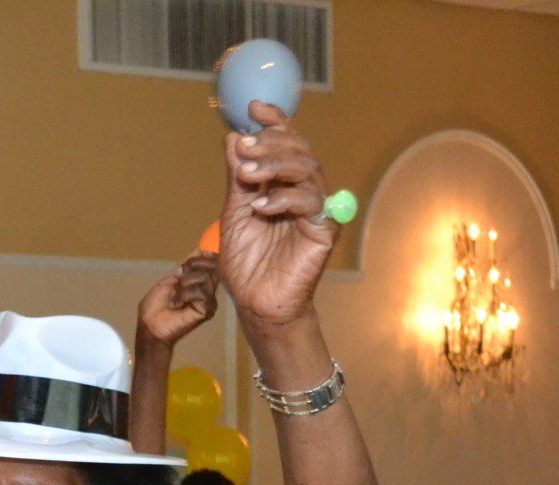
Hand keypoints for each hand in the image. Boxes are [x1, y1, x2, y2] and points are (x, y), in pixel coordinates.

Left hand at [138, 252, 220, 347]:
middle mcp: (208, 290)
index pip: (212, 260)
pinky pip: (202, 292)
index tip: (184, 268)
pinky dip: (185, 295)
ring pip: (205, 277)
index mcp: (200, 282)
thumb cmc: (156, 306)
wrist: (150, 325)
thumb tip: (201, 249)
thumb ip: (187, 266)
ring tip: (175, 297)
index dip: (199, 259)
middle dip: (190, 270)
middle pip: (211, 266)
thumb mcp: (171, 279)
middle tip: (177, 284)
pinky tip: (178, 304)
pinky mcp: (208, 309)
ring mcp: (209, 300)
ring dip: (184, 285)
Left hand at [220, 102, 334, 330]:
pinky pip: (312, 201)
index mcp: (282, 184)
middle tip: (245, 146)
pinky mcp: (324, 229)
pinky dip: (284, 198)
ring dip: (275, 164)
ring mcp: (316, 208)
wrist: (256, 302)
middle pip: (299, 150)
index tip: (254, 108)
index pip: (285, 143)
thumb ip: (237, 179)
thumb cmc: (247, 262)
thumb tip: (233, 138)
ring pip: (307, 169)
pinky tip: (261, 206)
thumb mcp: (233, 214)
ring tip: (247, 174)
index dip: (274, 122)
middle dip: (270, 142)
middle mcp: (302, 191)